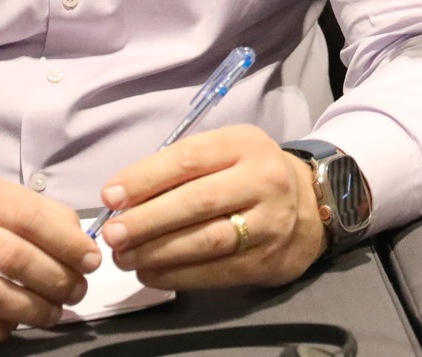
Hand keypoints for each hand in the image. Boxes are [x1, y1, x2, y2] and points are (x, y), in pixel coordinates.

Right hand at [0, 167, 97, 345]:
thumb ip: (27, 208)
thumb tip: (75, 237)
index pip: (29, 217)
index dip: (68, 242)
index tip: (91, 259)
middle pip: (14, 259)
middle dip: (57, 279)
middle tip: (76, 290)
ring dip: (33, 310)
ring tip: (52, 312)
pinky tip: (12, 325)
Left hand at [97, 124, 325, 290]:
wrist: (311, 206)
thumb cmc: (250, 175)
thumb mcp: (227, 153)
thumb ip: (182, 169)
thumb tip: (122, 198)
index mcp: (245, 145)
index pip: (188, 159)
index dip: (145, 178)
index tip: (110, 196)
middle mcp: (262, 180)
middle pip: (197, 202)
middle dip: (147, 220)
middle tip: (112, 235)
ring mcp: (270, 223)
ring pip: (206, 240)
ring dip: (157, 252)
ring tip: (125, 257)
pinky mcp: (267, 260)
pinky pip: (216, 272)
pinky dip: (177, 275)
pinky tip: (150, 273)